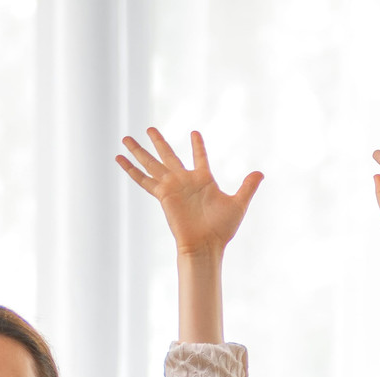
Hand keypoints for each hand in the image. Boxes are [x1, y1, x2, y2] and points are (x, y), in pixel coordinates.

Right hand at [118, 129, 261, 255]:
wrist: (206, 244)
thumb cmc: (222, 229)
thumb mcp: (238, 204)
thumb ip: (247, 187)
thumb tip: (260, 173)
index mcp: (203, 180)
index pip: (199, 157)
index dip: (198, 146)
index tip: (194, 133)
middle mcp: (184, 181)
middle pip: (168, 155)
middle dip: (159, 142)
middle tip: (150, 128)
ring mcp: (171, 187)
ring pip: (152, 164)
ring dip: (139, 151)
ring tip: (126, 137)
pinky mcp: (162, 195)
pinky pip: (144, 179)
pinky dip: (131, 169)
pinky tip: (119, 158)